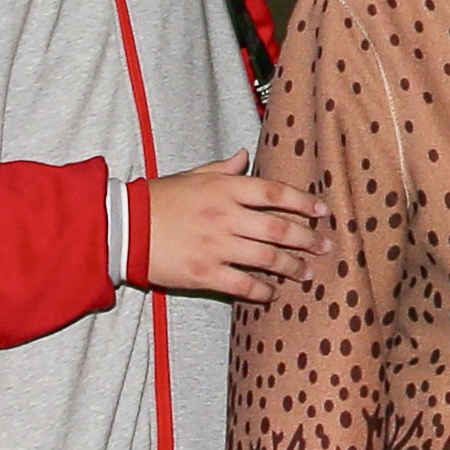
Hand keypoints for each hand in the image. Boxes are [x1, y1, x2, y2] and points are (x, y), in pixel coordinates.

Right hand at [144, 158, 327, 299]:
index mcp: (223, 188)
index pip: (274, 193)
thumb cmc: (157, 200)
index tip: (322, 210)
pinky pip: (243, 285)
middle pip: (278, 229)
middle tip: (325, 246)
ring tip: (306, 273)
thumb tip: (245, 157)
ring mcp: (216, 247)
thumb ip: (222, 169)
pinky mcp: (204, 273)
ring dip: (292, 267)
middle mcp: (224, 216)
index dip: (303, 202)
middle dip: (307, 239)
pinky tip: (272, 293)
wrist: (123, 228)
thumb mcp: (191, 176)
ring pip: (267, 259)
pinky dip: (262, 291)